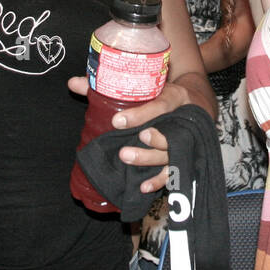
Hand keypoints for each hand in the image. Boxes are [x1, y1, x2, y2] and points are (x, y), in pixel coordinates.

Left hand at [67, 76, 173, 192]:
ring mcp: (184, 142)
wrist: (196, 101)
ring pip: (169, 155)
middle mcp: (182, 121)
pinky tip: (143, 187)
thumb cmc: (163, 92)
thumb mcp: (145, 84)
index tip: (117, 121)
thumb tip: (73, 83)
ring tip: (126, 158)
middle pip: (168, 135)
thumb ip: (110, 85)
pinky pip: (172, 172)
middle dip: (148, 142)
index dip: (139, 115)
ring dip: (147, 160)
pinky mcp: (183, 157)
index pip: (159, 106)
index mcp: (174, 98)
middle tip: (124, 149)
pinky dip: (158, 181)